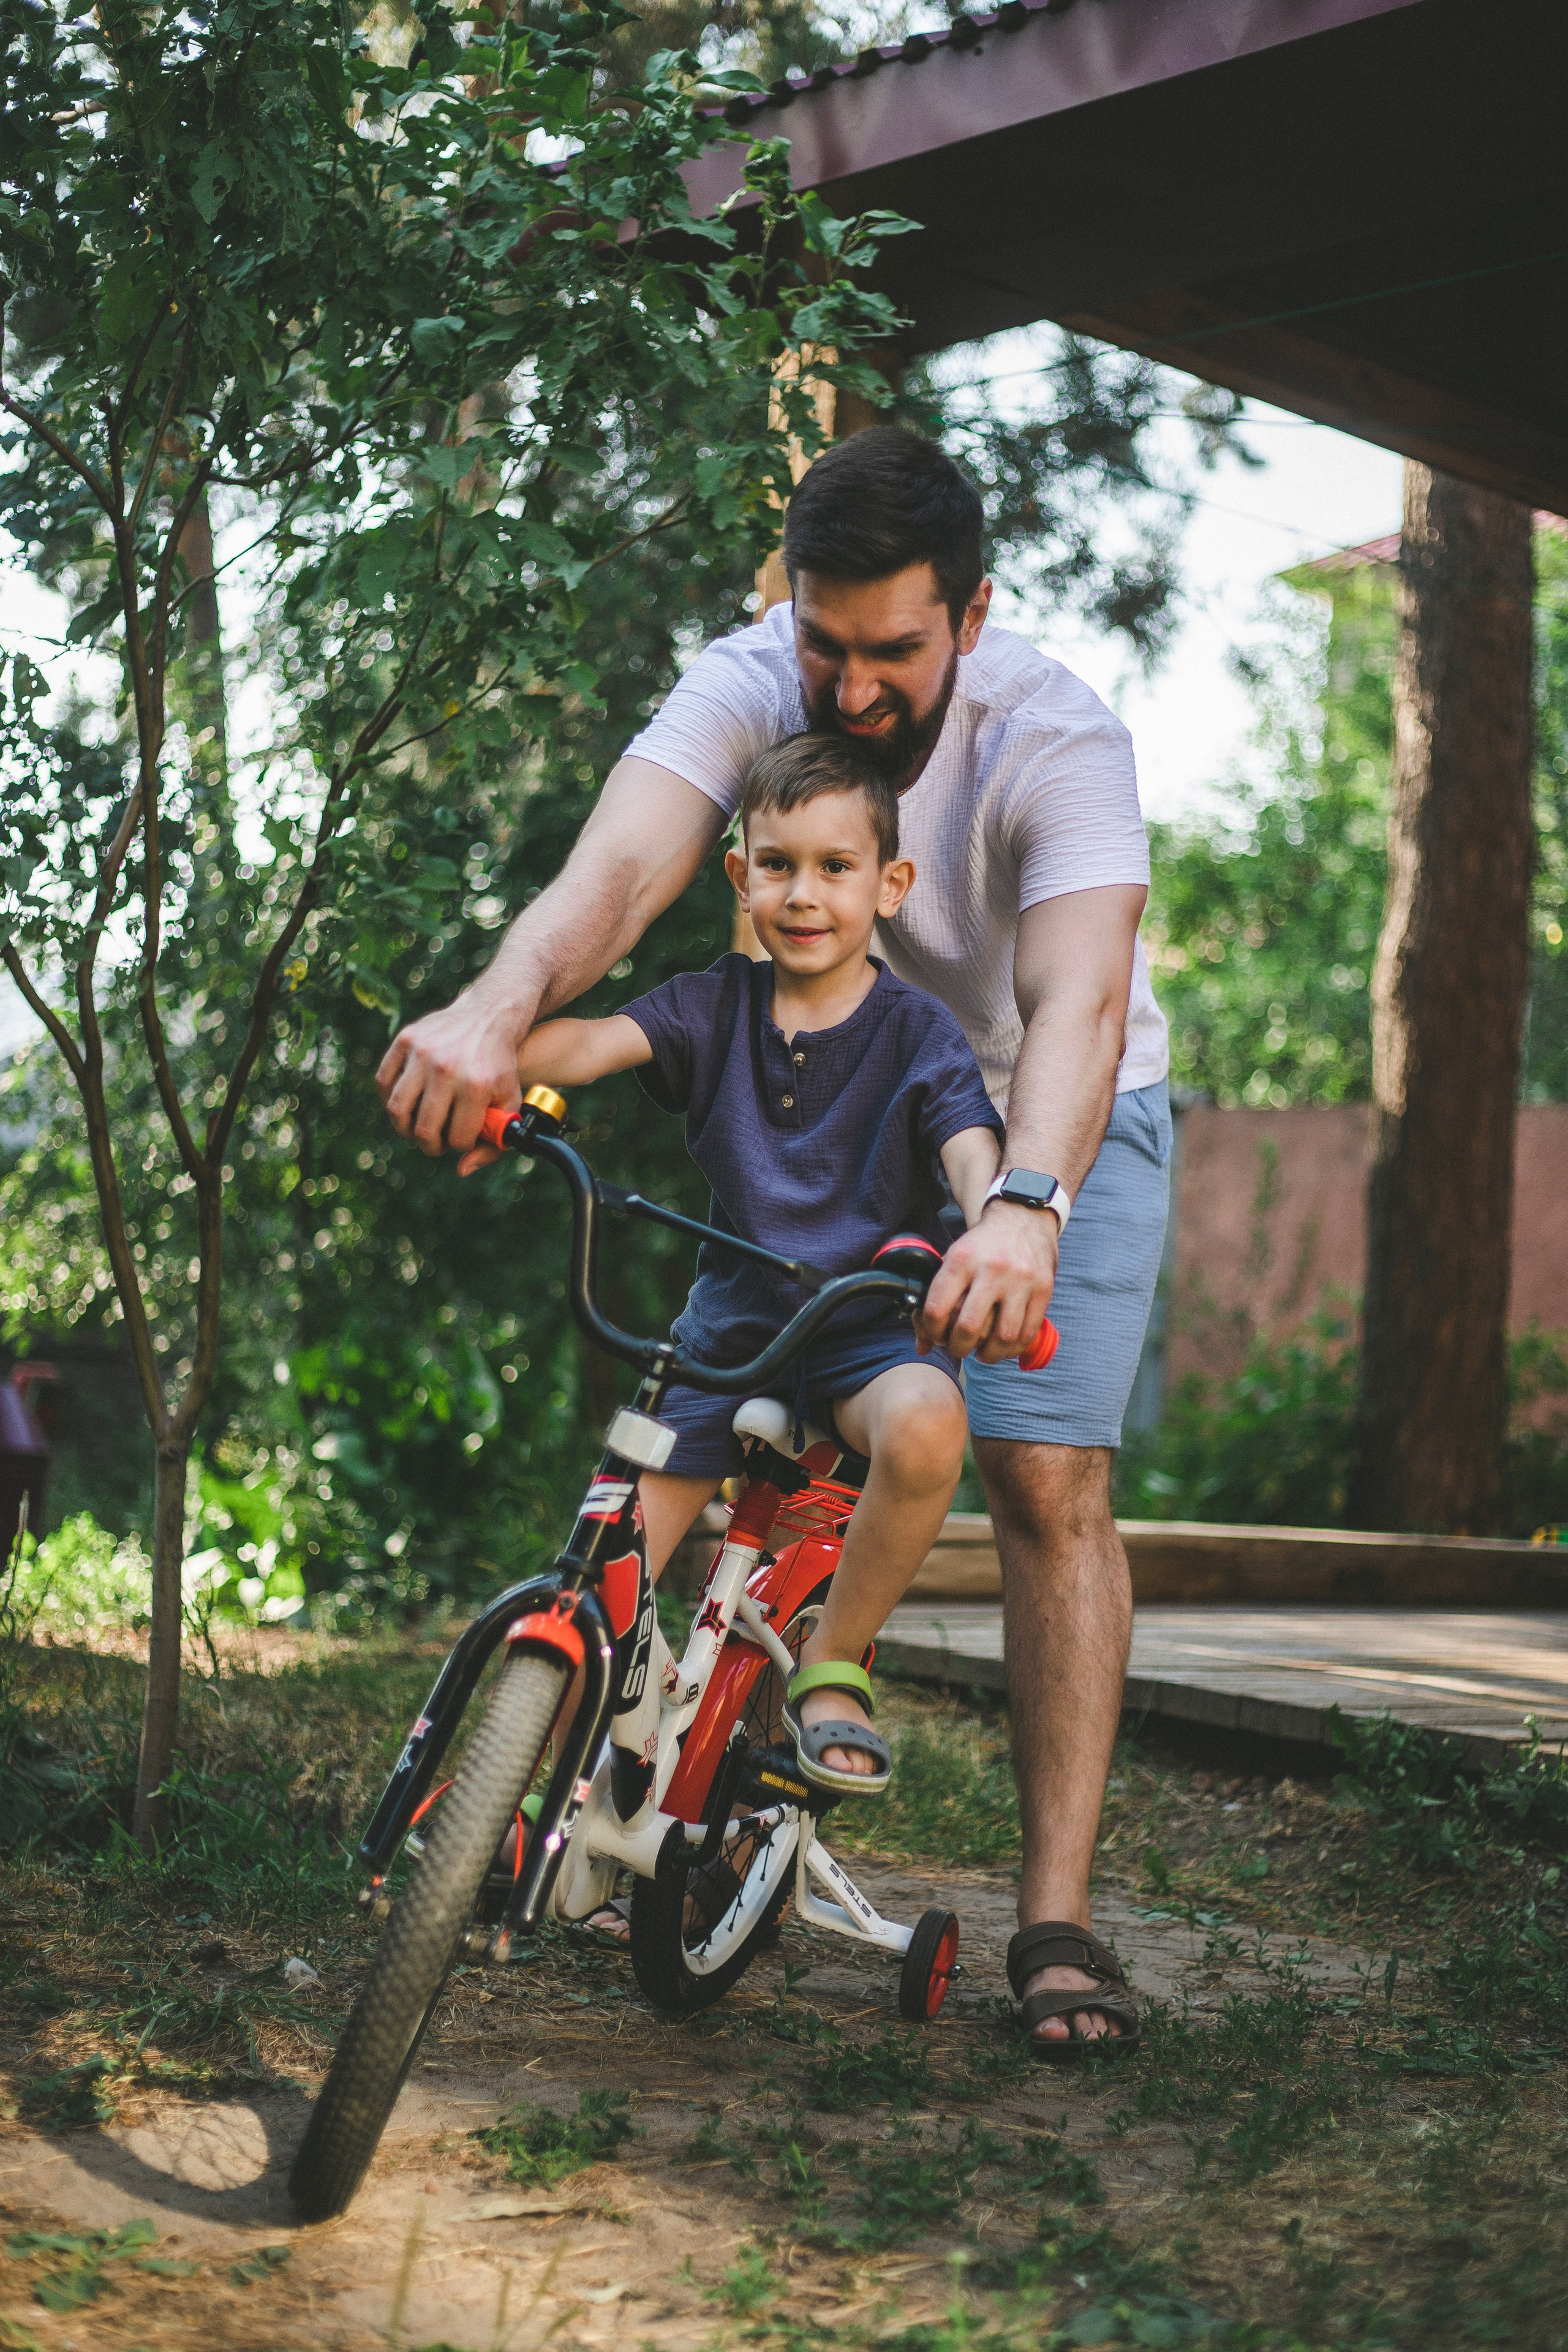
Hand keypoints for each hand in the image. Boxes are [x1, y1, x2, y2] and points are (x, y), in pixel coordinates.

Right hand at [376, 992, 530, 1173]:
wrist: (488, 1016)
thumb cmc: (498, 1065)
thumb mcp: (509, 1101)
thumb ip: (495, 1142)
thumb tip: (462, 1169)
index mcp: (478, 1086)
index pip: (457, 1139)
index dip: (460, 1144)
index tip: (462, 1137)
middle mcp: (448, 1069)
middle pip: (424, 1130)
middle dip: (431, 1144)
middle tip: (436, 1141)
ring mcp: (423, 1053)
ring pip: (397, 1110)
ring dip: (405, 1128)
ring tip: (417, 1127)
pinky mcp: (406, 1040)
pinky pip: (384, 1083)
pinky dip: (389, 1100)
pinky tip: (405, 1104)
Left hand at [916, 1201, 1057, 1363]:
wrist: (1022, 1218)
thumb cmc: (982, 1245)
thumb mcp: (953, 1259)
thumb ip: (935, 1299)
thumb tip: (922, 1344)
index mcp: (962, 1260)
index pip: (938, 1309)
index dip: (931, 1332)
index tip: (935, 1335)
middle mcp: (992, 1269)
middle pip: (969, 1328)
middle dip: (958, 1348)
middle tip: (957, 1348)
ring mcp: (1020, 1281)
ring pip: (1002, 1336)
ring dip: (988, 1355)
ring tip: (982, 1353)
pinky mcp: (1043, 1289)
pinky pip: (1027, 1332)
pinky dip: (1013, 1348)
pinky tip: (1004, 1347)